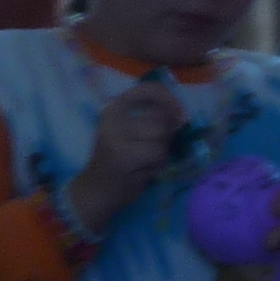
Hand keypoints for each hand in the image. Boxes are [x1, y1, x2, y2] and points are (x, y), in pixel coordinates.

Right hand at [70, 78, 188, 228]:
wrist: (96, 190)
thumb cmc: (118, 160)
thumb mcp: (134, 133)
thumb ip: (155, 119)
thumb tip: (183, 114)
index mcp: (114, 109)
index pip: (147, 90)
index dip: (168, 97)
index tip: (176, 110)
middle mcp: (113, 118)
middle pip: (162, 118)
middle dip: (165, 136)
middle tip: (147, 149)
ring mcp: (116, 137)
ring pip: (162, 136)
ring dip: (161, 151)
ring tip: (143, 161)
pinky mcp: (124, 156)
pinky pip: (158, 154)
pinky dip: (156, 165)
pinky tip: (141, 171)